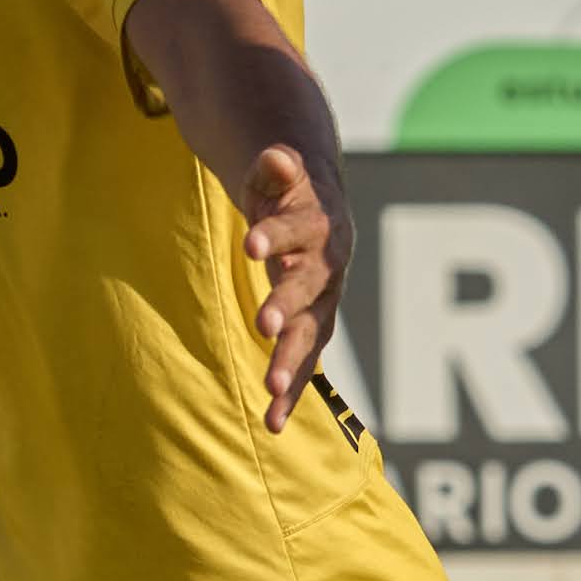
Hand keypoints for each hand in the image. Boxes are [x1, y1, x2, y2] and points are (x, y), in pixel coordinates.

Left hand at [238, 144, 339, 433]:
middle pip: (312, 289)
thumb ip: (275, 169)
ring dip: (292, 362)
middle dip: (289, 306)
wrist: (317, 210)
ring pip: (312, 335)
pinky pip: (304, 362)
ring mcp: (324, 302)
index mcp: (322, 225)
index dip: (277, 236)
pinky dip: (290, 392)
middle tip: (264, 324)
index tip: (251, 244)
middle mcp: (330, 268)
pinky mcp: (313, 327)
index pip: (301, 230)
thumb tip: (276, 157)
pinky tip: (272, 422)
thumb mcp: (278, 173)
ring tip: (270, 390)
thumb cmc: (287, 191)